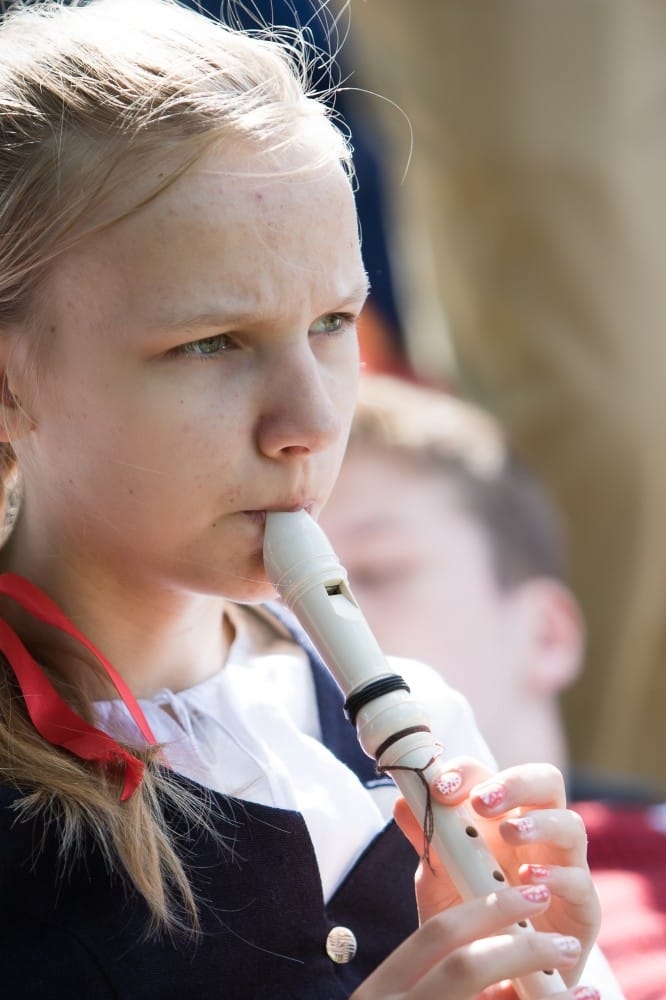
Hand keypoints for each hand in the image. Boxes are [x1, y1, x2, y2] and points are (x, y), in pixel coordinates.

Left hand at [386, 757, 600, 997]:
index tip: (440, 789)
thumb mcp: (439, 882)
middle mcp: (536, 836)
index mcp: (499, 820)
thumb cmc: (470, 922)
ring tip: (509, 833)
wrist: (492, 984)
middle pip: (545, 783)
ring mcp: (563, 867)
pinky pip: (580, 882)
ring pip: (571, 825)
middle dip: (515, 783)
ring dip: (540, 824)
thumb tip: (402, 801)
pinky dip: (556, 876)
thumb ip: (427, 844)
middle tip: (483, 801)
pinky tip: (530, 881)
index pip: (490, 777)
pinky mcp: (583, 908)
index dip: (467, 774)